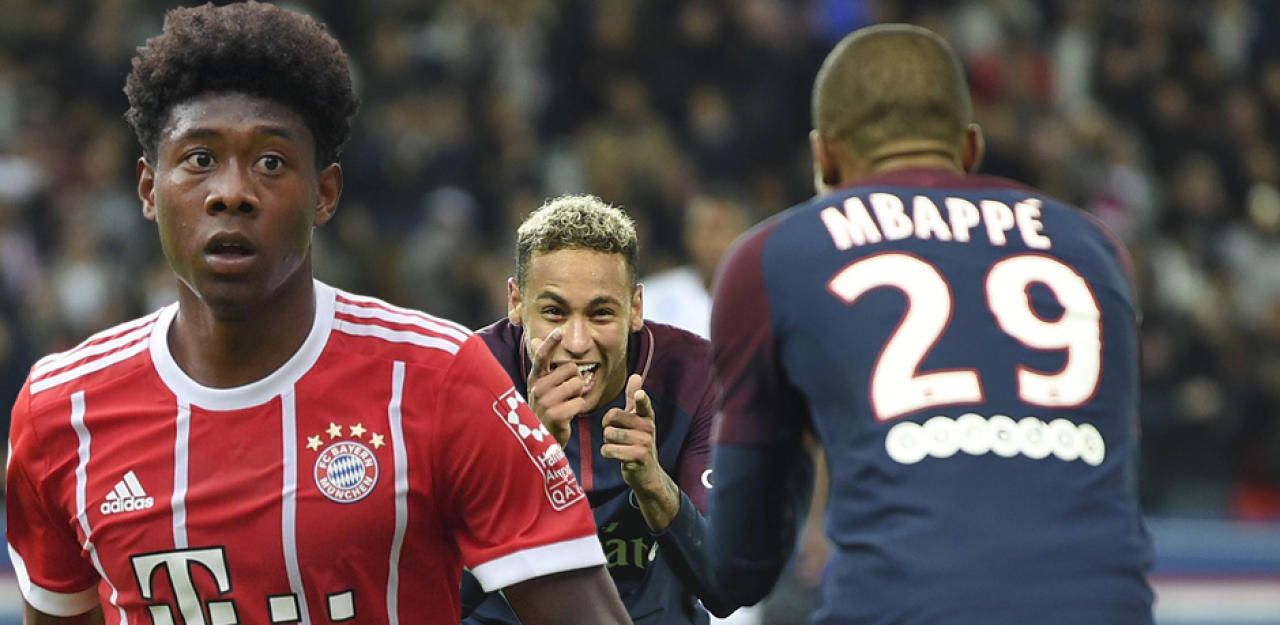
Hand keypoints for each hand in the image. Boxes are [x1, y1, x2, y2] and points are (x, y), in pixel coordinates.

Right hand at [527, 328, 589, 447]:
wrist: (542, 440)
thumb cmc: (546, 409)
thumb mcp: (541, 386)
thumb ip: (542, 364)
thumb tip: (534, 339)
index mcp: (534, 379)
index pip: (542, 357)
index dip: (550, 343)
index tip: (559, 332)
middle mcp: (537, 388)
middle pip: (571, 369)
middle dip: (574, 380)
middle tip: (564, 395)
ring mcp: (545, 402)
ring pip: (577, 384)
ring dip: (577, 394)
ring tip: (566, 404)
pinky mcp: (556, 415)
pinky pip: (580, 401)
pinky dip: (579, 408)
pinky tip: (568, 415)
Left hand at [601, 374, 661, 494]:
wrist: (647, 473)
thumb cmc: (638, 442)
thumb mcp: (638, 420)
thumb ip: (634, 399)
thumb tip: (636, 376)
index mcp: (647, 416)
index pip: (643, 404)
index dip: (640, 399)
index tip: (639, 395)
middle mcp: (648, 428)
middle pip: (612, 416)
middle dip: (607, 426)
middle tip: (615, 434)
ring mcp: (644, 443)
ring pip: (608, 434)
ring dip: (607, 441)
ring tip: (618, 446)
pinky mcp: (637, 457)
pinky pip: (608, 450)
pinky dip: (606, 452)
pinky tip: (616, 456)